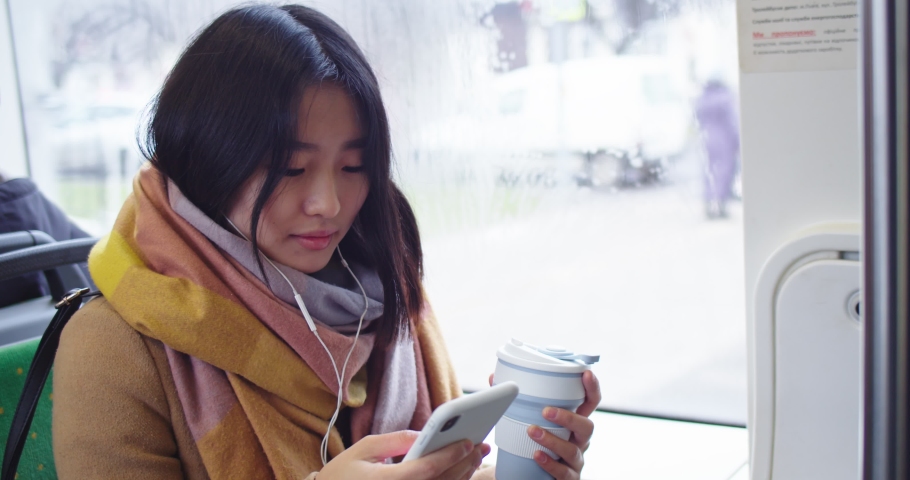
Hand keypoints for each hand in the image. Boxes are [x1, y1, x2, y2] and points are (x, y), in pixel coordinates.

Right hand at [318, 430, 489, 479]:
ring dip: (463, 476)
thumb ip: (395, 440)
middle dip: (465, 463)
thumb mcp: (363, 450)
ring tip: (474, 458)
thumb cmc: (343, 476)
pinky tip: (459, 474)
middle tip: (480, 446)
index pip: (427, 468)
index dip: (450, 454)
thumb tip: (423, 435)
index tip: (468, 441)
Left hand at [487, 370, 600, 479]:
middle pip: (587, 427)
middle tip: (546, 411)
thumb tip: (493, 378)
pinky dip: (550, 464)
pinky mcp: (568, 478)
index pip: (589, 403)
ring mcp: (575, 462)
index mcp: (572, 423)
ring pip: (573, 450)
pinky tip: (537, 456)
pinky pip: (564, 473)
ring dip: (553, 440)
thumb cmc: (528, 443)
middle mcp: (578, 441)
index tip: (585, 373)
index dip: (592, 388)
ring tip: (532, 431)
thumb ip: (513, 401)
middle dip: (568, 417)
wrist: (523, 476)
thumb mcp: (526, 422)